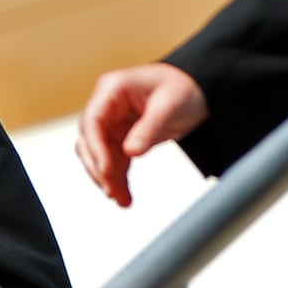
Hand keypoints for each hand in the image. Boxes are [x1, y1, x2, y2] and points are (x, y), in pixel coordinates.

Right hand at [75, 63, 208, 207]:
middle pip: (89, 141)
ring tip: (122, 200)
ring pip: (98, 155)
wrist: (198, 89)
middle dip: (100, 169)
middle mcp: (107, 106)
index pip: (93, 121)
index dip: (95, 148)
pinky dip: (118, 178)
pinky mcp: (121, 137)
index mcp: (113, 89)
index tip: (106, 171)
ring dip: (108, 178)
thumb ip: (149, 129)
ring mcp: (112, 122)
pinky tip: (125, 195)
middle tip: (113, 191)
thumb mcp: (169, 107)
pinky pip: (113, 161)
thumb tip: (130, 152)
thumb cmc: (183, 87)